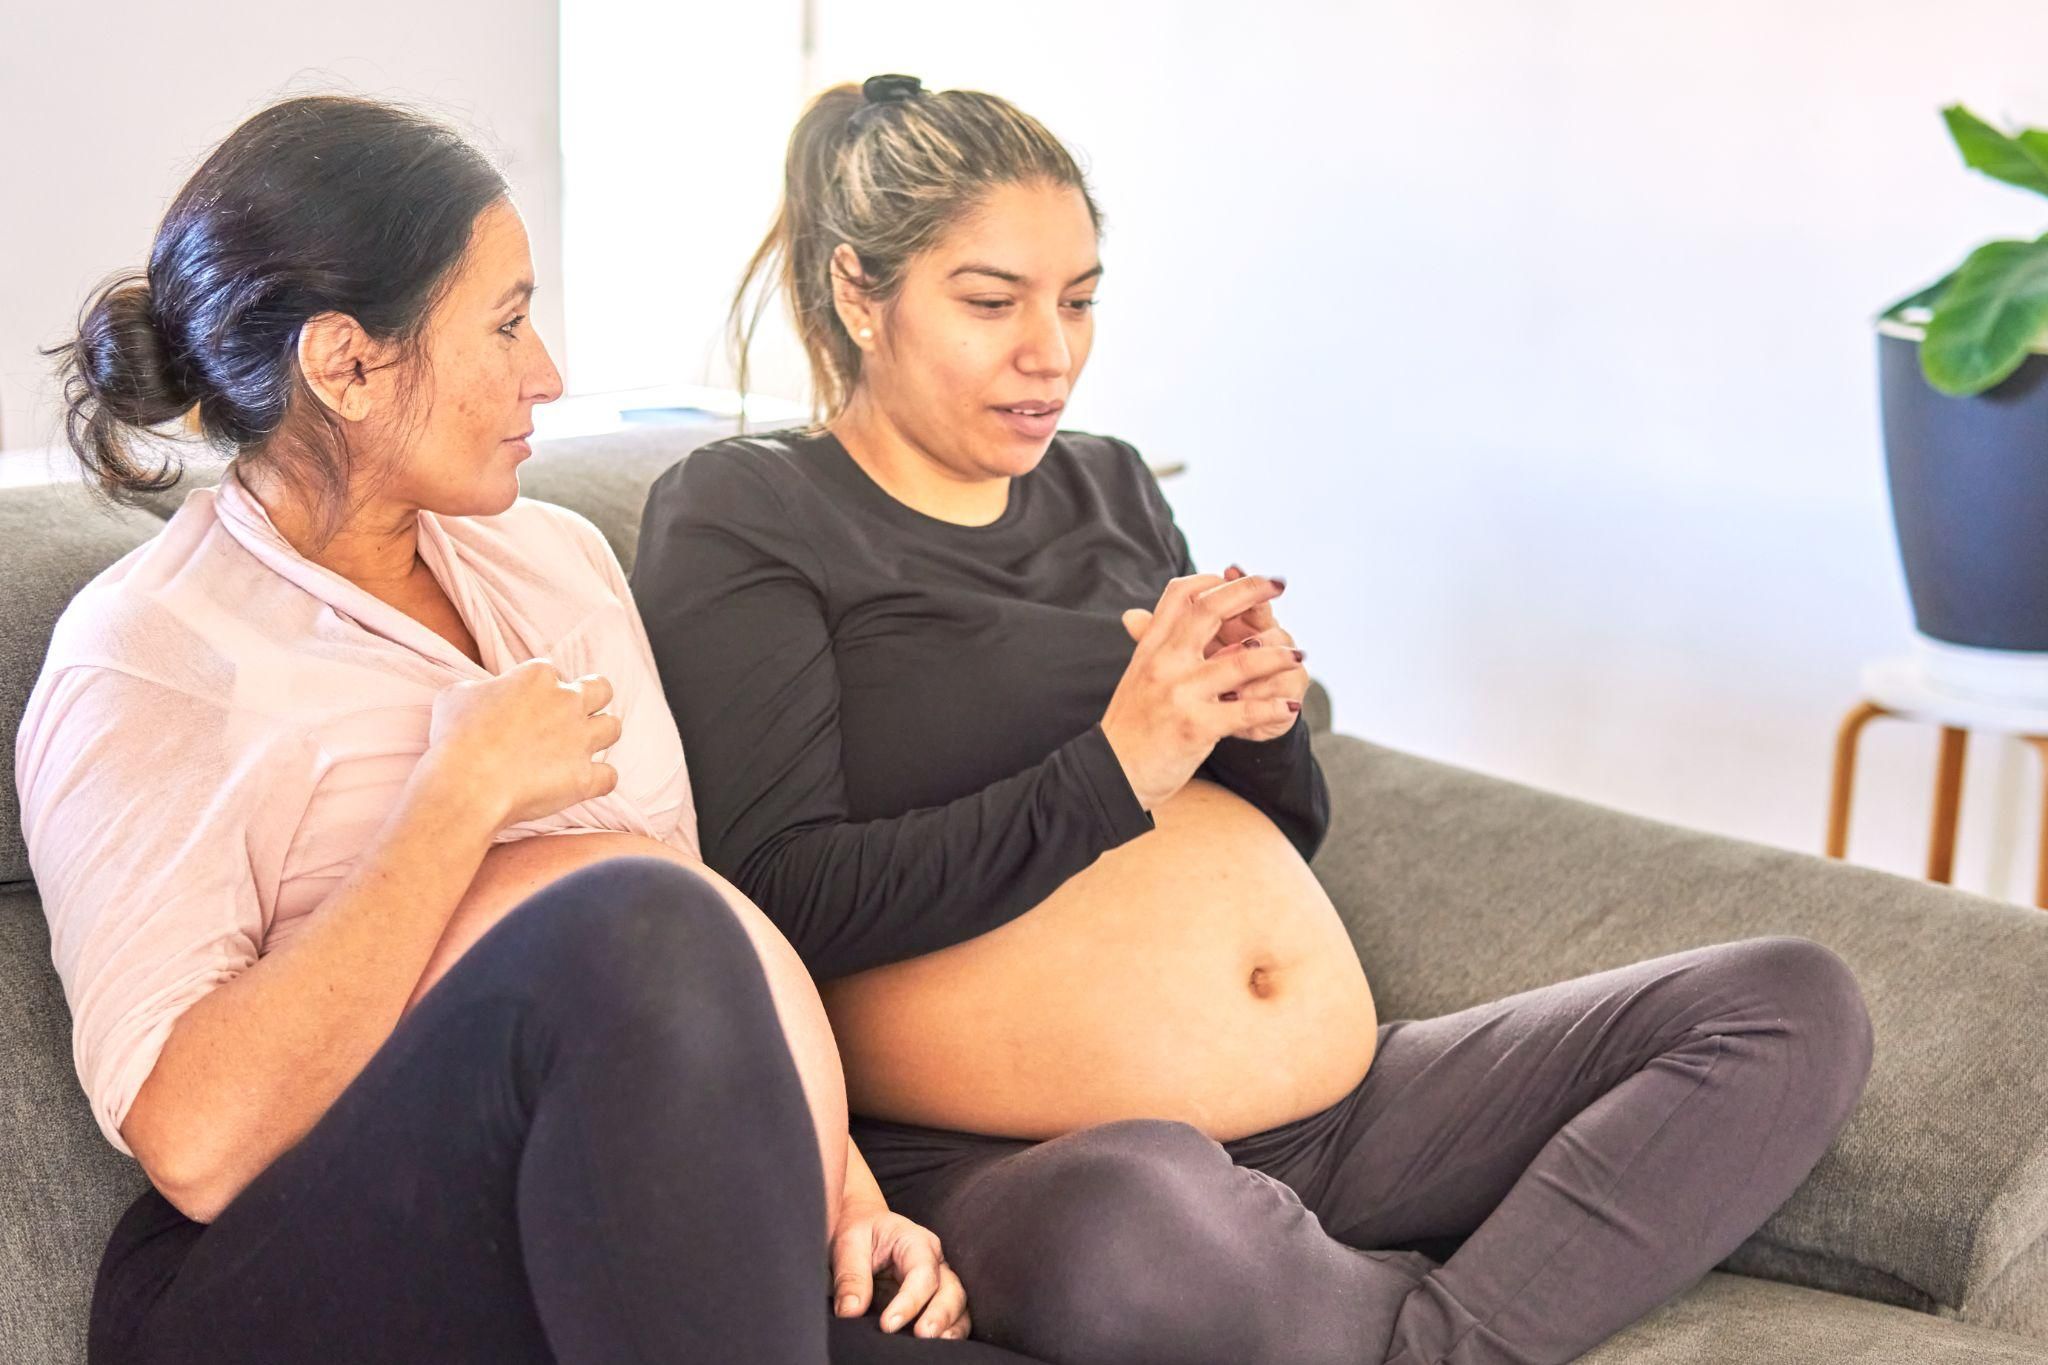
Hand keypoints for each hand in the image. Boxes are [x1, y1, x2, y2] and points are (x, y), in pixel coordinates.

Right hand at [424, 658, 622, 829]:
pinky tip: (583, 783)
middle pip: (601, 689)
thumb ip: (480, 688)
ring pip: (613, 728)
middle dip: (592, 699)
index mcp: (537, 677)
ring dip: (599, 736)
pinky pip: (610, 776)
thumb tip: (486, 696)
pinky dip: (599, 780)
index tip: (526, 708)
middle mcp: (567, 702)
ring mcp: (580, 740)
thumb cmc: (455, 738)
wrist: (467, 784)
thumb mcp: (455, 695)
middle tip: (571, 718)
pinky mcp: (585, 777)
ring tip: (579, 749)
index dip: (540, 690)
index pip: (551, 673)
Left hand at [831, 1204, 970, 1339]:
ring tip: (938, 1346)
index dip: (909, 1300)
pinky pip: (952, 1318)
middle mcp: (934, 1262)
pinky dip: (951, 1332)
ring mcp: (937, 1282)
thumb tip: (851, 1311)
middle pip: (951, 1288)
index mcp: (915, 1242)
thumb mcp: (848, 1245)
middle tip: (923, 1335)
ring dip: (951, 1326)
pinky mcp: (932, 1301)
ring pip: (958, 1305)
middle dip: (941, 1314)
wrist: (861, 1228)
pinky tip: (939, 1347)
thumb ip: (850, 1277)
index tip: (887, 1325)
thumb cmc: (858, 1232)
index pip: (922, 1272)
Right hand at [1101, 572, 1304, 808]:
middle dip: (1249, 592)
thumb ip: (1149, 646)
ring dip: (1277, 655)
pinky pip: (1245, 710)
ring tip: (1298, 655)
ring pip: (1241, 662)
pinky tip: (1289, 706)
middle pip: (1209, 610)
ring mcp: (1179, 694)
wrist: (1109, 774)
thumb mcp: (1136, 678)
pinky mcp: (1195, 727)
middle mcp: (1163, 663)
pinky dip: (1273, 707)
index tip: (1236, 578)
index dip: (1211, 580)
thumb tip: (1137, 614)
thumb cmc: (1129, 728)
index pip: (1179, 595)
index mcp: (1151, 649)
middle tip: (1277, 583)